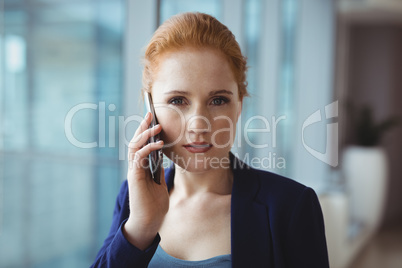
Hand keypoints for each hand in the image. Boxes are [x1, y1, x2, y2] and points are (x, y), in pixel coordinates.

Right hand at [123, 112, 168, 249]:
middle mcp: (134, 167)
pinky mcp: (134, 177)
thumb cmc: (155, 204)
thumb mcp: (159, 182)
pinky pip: (139, 158)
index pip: (140, 144)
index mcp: (140, 167)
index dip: (145, 131)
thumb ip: (158, 170)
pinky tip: (158, 144)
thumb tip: (162, 157)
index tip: (152, 119)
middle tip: (150, 114)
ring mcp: (133, 171)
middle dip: (142, 127)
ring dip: (145, 135)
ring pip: (135, 147)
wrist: (150, 221)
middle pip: (135, 142)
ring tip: (155, 126)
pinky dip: (148, 149)